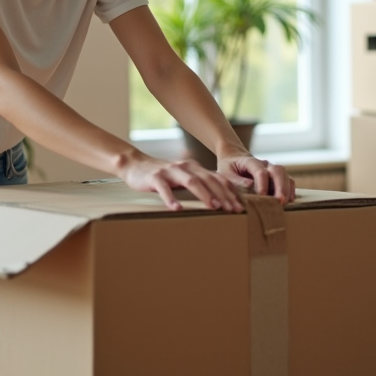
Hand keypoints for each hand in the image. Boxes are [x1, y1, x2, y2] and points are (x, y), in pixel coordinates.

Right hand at [117, 154, 245, 212]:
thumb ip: (199, 184)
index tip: (240, 207)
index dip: (230, 192)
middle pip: (209, 180)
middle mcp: (185, 167)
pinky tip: (177, 209)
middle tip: (232, 210)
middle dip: (223, 195)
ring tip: (213, 208)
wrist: (135, 165)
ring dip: (205, 195)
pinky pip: (165, 188)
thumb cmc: (162, 176)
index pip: (217, 179)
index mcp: (195, 168)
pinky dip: (171, 199)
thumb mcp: (183, 177)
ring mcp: (170, 171)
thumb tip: (220, 200)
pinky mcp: (155, 177)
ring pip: (192, 181)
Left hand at [217, 155, 295, 204]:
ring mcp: (271, 169)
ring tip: (285, 203)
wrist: (233, 158)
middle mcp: (264, 164)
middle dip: (280, 186)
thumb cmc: (228, 167)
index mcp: (250, 161)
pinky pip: (287, 180)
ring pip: (284, 174)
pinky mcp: (276, 176)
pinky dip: (290, 189)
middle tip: (280, 201)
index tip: (262, 195)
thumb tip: (250, 186)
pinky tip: (289, 200)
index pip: (260, 171)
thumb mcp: (225, 173)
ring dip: (286, 189)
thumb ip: (236, 180)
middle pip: (277, 171)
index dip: (263, 183)